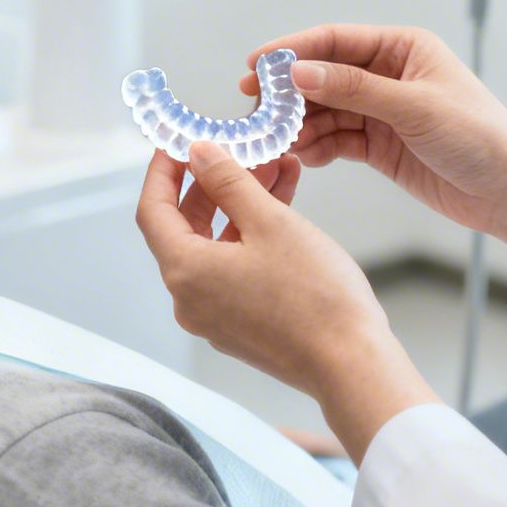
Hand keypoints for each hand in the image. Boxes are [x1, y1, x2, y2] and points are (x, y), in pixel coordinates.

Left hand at [136, 143, 436, 463]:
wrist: (353, 364)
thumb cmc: (315, 297)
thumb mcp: (270, 222)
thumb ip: (228, 181)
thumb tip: (198, 152)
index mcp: (185, 271)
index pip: (153, 209)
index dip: (163, 170)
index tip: (180, 141)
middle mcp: (190, 299)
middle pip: (185, 227)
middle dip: (214, 183)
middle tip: (241, 149)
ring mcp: (215, 316)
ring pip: (216, 245)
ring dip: (241, 206)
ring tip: (277, 169)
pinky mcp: (241, 326)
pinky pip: (234, 269)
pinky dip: (252, 236)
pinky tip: (284, 207)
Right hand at [244, 24, 506, 306]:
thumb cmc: (479, 137)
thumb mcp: (413, 107)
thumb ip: (353, 88)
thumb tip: (298, 72)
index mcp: (402, 48)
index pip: (334, 41)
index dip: (291, 51)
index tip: (255, 66)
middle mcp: (388, 74)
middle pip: (322, 76)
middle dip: (288, 93)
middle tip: (254, 110)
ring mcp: (382, 111)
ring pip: (325, 111)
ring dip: (298, 125)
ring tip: (273, 141)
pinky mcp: (379, 146)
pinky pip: (336, 140)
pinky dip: (315, 147)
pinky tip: (299, 156)